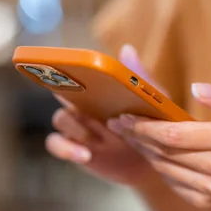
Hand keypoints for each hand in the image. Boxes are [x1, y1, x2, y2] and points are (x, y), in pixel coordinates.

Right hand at [45, 45, 160, 188]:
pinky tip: (85, 155)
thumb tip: (127, 49)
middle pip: (62, 93)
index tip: (72, 71)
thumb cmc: (151, 125)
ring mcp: (77, 127)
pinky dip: (66, 148)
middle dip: (64, 93)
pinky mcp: (75, 149)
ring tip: (93, 137)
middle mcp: (84, 104)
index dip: (71, 70)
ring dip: (74, 126)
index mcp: (99, 90)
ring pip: (60, 119)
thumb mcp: (151, 102)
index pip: (79, 74)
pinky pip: (57, 145)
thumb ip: (140, 78)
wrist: (153, 162)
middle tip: (76, 99)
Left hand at [112, 84, 210, 210]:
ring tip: (128, 134)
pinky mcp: (203, 200)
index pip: (175, 135)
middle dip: (137, 136)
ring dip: (142, 150)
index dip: (146, 126)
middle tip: (119, 122)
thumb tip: (196, 88)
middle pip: (165, 151)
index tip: (126, 115)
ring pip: (163, 167)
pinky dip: (156, 164)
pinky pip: (170, 180)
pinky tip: (147, 150)